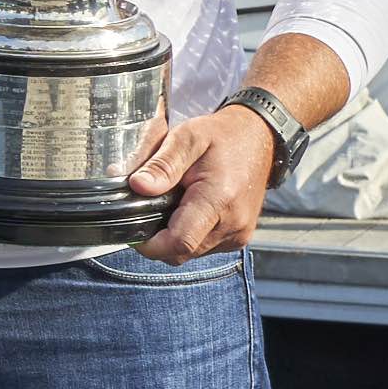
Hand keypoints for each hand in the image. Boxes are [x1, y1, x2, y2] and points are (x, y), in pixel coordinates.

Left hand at [129, 104, 283, 264]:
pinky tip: (184, 207)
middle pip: (179, 252)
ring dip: (170, 234)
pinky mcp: (238, 237)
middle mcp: (233, 224)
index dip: (148, 244)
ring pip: (189, 252)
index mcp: (218, 200)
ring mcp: (238, 234)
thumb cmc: (222, 136)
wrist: (259, 140)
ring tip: (169, 201)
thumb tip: (138, 186)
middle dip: (155, 237)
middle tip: (144, 206)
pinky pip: (202, 246)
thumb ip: (162, 163)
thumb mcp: (186, 137)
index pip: (179, 242)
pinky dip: (186, 232)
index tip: (128, 227)